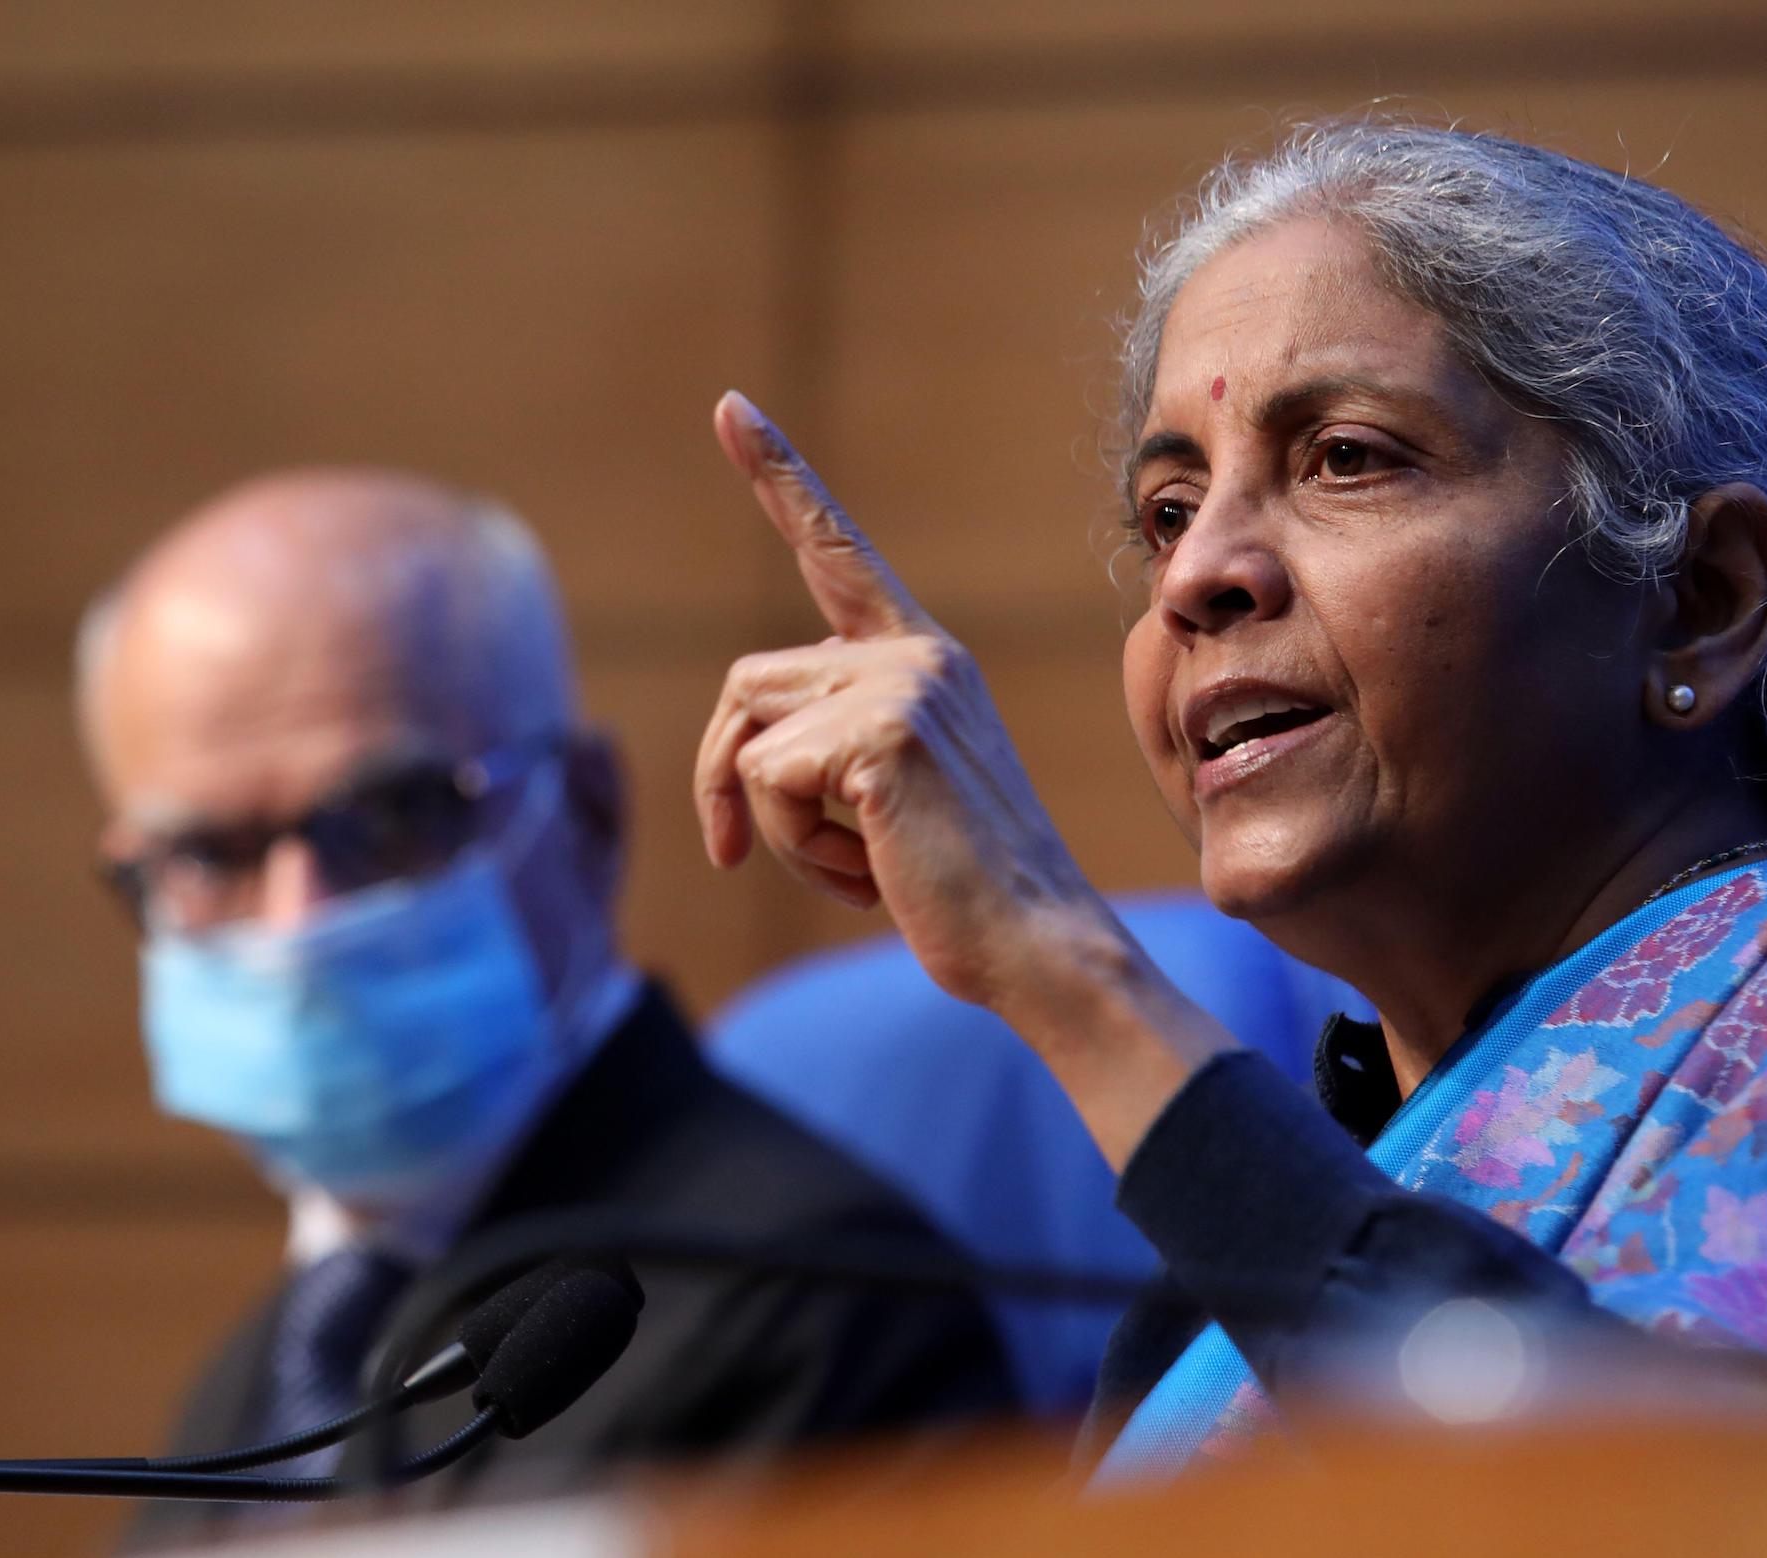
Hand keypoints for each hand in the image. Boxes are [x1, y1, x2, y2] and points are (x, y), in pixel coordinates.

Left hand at [694, 391, 1235, 1163]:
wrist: (1038, 943)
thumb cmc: (962, 890)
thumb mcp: (894, 798)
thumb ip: (836, 745)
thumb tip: (740, 757)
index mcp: (924, 659)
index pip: (836, 553)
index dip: (778, 477)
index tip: (730, 406)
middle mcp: (914, 654)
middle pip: (747, 684)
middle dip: (728, 779)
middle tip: (758, 855)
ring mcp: (902, 685)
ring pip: (746, 736)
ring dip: (769, 823)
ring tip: (857, 861)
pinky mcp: (881, 733)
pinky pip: (762, 782)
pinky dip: (790, 849)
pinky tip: (870, 872)